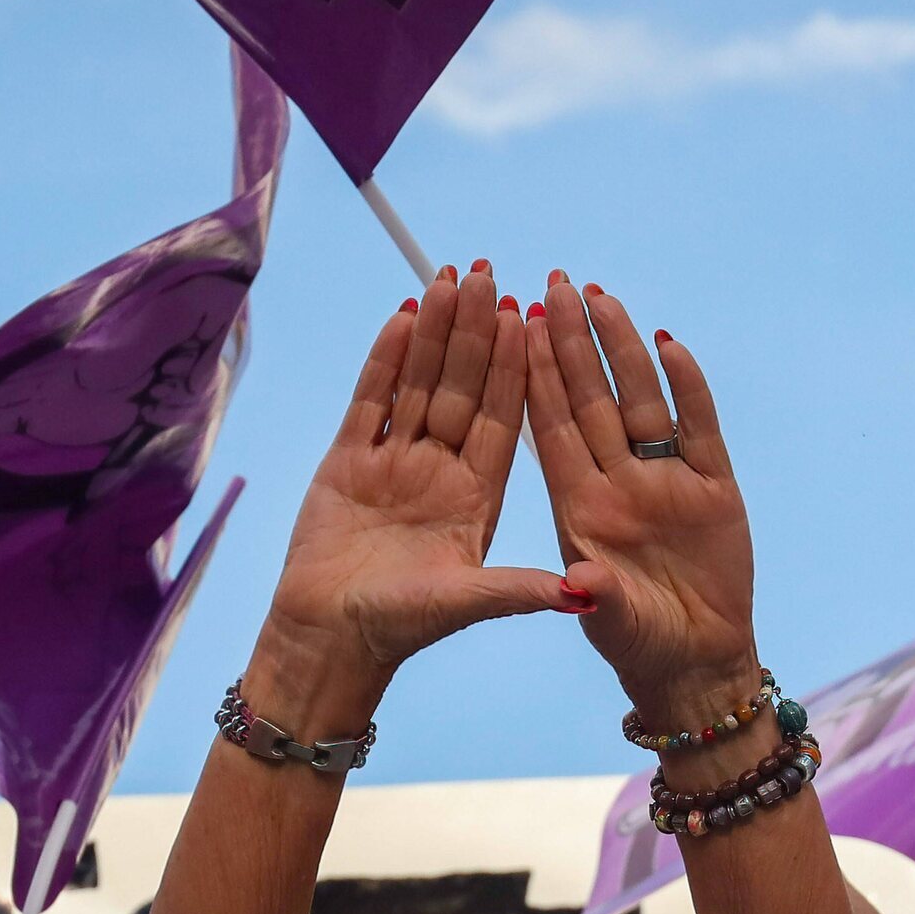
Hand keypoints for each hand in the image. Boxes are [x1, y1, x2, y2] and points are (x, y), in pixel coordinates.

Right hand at [252, 263, 575, 731]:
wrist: (329, 640)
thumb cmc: (400, 627)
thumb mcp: (469, 602)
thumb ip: (521, 590)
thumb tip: (585, 593)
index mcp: (478, 495)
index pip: (504, 418)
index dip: (517, 368)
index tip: (528, 319)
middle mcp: (442, 470)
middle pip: (464, 388)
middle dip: (476, 332)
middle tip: (490, 273)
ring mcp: (395, 462)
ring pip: (418, 382)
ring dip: (435, 332)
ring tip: (447, 276)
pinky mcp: (348, 461)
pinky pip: (371, 400)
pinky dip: (386, 359)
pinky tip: (404, 315)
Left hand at [525, 273, 757, 727]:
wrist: (697, 664)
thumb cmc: (640, 645)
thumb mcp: (613, 623)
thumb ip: (600, 597)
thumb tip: (581, 579)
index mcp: (579, 507)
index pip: (550, 429)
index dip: (533, 377)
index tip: (513, 325)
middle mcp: (616, 483)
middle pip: (589, 400)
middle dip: (569, 343)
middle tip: (553, 284)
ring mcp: (664, 481)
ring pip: (639, 400)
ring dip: (620, 350)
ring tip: (602, 297)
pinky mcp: (714, 487)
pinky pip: (699, 427)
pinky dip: (687, 387)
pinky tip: (669, 344)